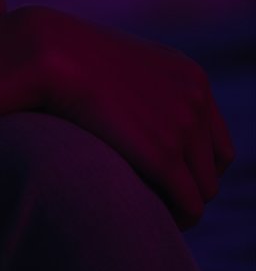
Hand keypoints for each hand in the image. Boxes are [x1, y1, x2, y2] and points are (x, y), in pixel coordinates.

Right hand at [20, 4, 235, 230]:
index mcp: (191, 77)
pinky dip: (177, 218)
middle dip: (188, 185)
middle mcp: (196, 98)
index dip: (197, 167)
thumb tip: (145, 125)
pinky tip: (152, 216)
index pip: (218, 142)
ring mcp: (184, 125)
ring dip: (181, 203)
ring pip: (204, 190)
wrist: (52, 52)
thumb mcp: (123, 66)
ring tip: (151, 208)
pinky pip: (190, 205)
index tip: (170, 179)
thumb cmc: (71, 59)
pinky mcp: (164, 154)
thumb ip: (147, 92)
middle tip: (157, 197)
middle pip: (214, 168)